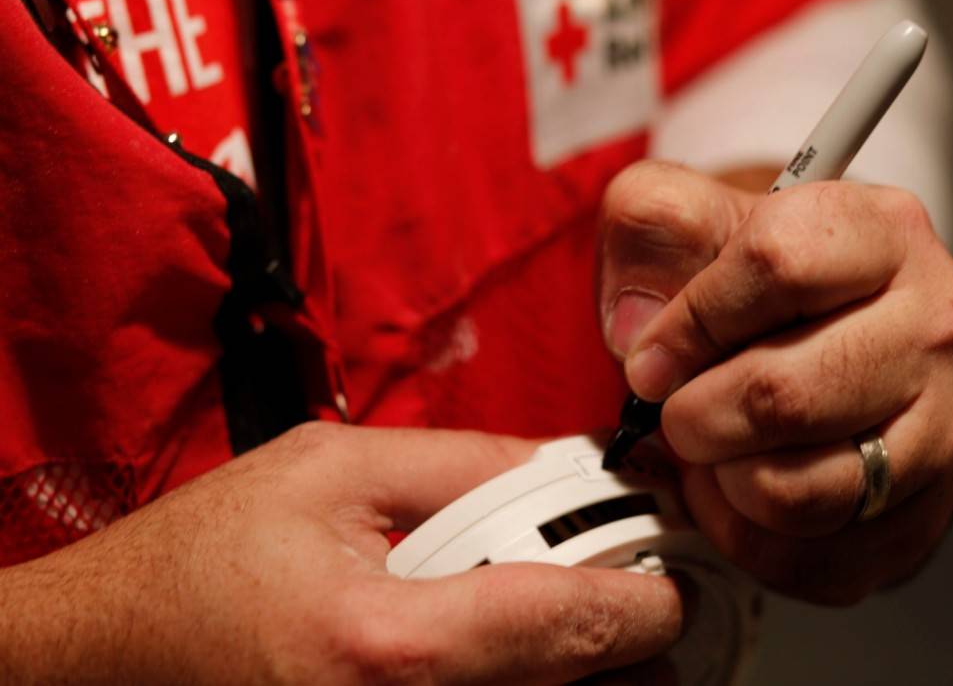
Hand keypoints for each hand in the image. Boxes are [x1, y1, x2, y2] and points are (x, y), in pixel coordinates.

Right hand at [0, 423, 682, 683]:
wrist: (113, 654)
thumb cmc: (204, 563)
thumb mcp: (328, 468)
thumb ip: (463, 461)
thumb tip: (566, 464)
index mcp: (387, 644)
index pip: (568, 626)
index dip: (643, 597)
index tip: (667, 575)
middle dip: (627, 642)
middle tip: (634, 592)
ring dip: (589, 675)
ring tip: (574, 620)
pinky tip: (522, 654)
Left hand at [599, 161, 952, 603]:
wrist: (831, 339)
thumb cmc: (762, 281)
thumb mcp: (695, 216)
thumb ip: (651, 230)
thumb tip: (638, 328)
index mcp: (885, 231)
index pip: (777, 268)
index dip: (691, 323)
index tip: (653, 356)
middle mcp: (940, 325)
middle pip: (782, 396)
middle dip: (696, 416)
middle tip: (679, 412)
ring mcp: (948, 425)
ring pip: (796, 492)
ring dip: (722, 482)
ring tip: (716, 451)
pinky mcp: (929, 512)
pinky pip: (808, 558)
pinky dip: (749, 536)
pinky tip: (744, 491)